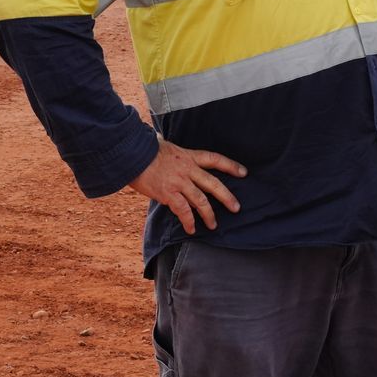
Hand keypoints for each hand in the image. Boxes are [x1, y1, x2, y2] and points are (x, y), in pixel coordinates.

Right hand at [126, 138, 246, 233]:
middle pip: (213, 183)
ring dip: (209, 214)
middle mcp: (188, 169)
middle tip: (236, 208)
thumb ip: (178, 158)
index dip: (231, 166)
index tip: (244, 172)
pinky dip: (188, 221)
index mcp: (189, 156)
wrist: (132, 155)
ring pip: (201, 200)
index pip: (215, 159)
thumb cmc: (146, 151)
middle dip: (227, 197)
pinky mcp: (168, 193)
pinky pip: (183, 210)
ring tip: (214, 224)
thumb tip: (180, 159)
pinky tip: (191, 229)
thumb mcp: (168, 148)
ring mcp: (179, 182)